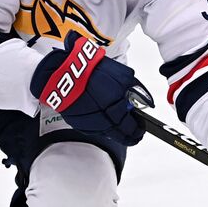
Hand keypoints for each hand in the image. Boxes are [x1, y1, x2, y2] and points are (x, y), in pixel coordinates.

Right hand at [30, 31, 148, 144]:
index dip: (138, 129)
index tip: (142, 129)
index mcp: (116, 107)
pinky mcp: (78, 123)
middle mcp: (104, 119)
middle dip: (130, 135)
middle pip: (121, 134)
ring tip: (123, 129)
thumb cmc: (91, 71)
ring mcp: (90, 123)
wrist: (61, 74)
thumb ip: (135, 90)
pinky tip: (106, 122)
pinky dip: (102, 127)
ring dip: (117, 132)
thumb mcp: (122, 75)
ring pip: (108, 133)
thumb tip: (146, 101)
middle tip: (135, 134)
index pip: (132, 127)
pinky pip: (95, 129)